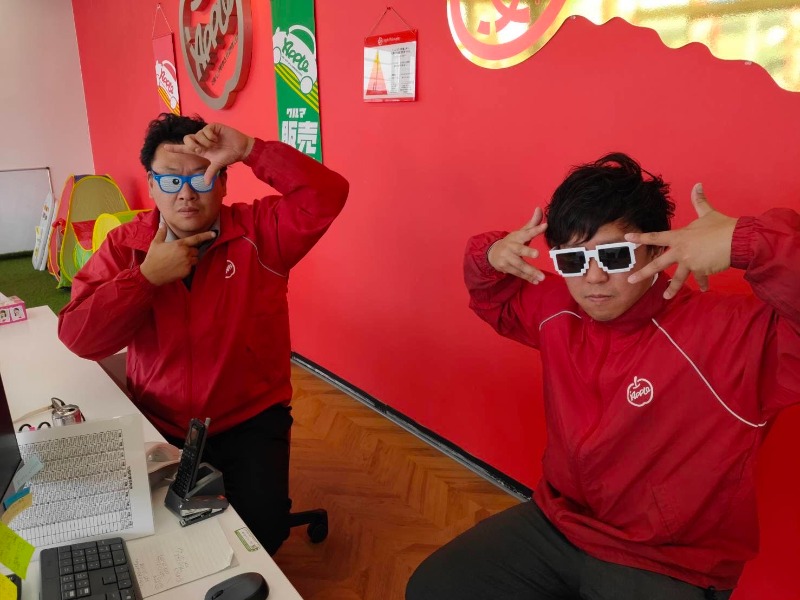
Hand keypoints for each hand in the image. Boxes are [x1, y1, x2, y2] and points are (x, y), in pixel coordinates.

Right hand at [140, 225, 216, 285]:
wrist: (151, 274)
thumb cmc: (153, 257)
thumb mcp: (156, 243)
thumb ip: (162, 232)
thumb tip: (163, 224)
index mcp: (180, 244)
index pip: (196, 239)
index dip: (206, 236)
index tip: (213, 234)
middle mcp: (185, 253)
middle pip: (195, 250)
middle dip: (190, 252)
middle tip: (179, 254)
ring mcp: (187, 263)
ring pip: (195, 259)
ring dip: (190, 259)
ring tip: (178, 261)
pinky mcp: (187, 271)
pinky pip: (191, 267)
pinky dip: (186, 267)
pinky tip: (177, 267)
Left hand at [162, 123, 254, 182]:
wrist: (241, 149)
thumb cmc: (230, 156)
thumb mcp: (218, 165)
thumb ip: (211, 172)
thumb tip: (206, 184)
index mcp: (201, 149)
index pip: (185, 148)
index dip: (175, 148)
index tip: (165, 148)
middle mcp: (202, 140)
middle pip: (187, 139)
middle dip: (193, 145)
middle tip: (202, 150)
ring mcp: (207, 133)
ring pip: (197, 135)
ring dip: (206, 142)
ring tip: (215, 144)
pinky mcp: (213, 127)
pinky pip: (205, 130)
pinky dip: (211, 136)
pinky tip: (217, 138)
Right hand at [487, 207, 547, 283]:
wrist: (493, 253)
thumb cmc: (512, 242)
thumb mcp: (520, 232)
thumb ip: (532, 223)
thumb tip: (540, 208)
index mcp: (516, 237)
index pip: (527, 232)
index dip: (536, 229)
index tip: (545, 226)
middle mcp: (511, 247)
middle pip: (520, 250)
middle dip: (527, 252)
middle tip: (537, 254)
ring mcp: (507, 258)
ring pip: (520, 265)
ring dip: (531, 271)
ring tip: (542, 277)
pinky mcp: (506, 268)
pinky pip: (518, 273)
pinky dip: (528, 278)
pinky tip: (536, 281)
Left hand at [625, 183, 736, 298]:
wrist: (737, 240)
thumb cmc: (722, 226)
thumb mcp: (708, 213)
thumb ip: (699, 202)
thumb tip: (697, 185)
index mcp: (679, 236)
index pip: (656, 237)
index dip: (641, 237)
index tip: (627, 239)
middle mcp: (681, 250)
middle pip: (658, 264)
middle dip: (643, 273)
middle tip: (630, 280)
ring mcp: (689, 262)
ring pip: (677, 278)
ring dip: (672, 289)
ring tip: (666, 297)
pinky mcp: (700, 270)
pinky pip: (700, 278)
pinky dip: (703, 283)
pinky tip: (704, 289)